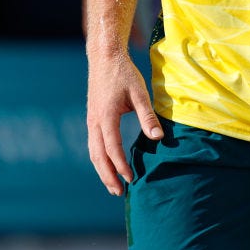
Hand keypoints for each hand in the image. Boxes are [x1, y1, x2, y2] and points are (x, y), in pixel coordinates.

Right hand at [86, 51, 162, 195]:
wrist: (104, 57)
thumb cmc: (124, 73)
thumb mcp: (139, 93)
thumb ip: (148, 116)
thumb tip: (158, 138)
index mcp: (105, 116)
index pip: (112, 148)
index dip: (120, 165)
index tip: (131, 178)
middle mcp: (94, 121)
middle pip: (98, 156)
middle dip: (107, 176)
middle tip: (119, 192)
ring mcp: (91, 120)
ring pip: (93, 152)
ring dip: (102, 170)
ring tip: (113, 185)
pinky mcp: (92, 118)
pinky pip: (93, 144)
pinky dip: (100, 159)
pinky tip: (109, 165)